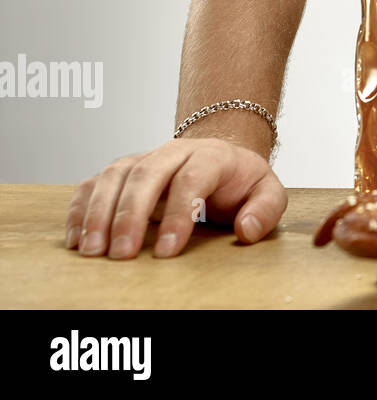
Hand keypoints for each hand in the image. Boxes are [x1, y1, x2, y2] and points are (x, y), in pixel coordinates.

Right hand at [65, 138, 286, 259]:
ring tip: (93, 250)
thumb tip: (247, 230)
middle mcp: (174, 152)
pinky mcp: (124, 171)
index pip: (192, 178)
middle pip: (147, 173)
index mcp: (213, 156)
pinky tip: (76, 238)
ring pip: (115, 174)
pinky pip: (94, 182)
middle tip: (122, 255)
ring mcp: (145, 158)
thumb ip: (265, 211)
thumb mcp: (268, 192)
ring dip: (99, 211)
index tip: (167, 252)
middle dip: (130, 215)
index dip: (178, 214)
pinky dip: (81, 207)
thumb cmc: (242, 181)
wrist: (222, 155)